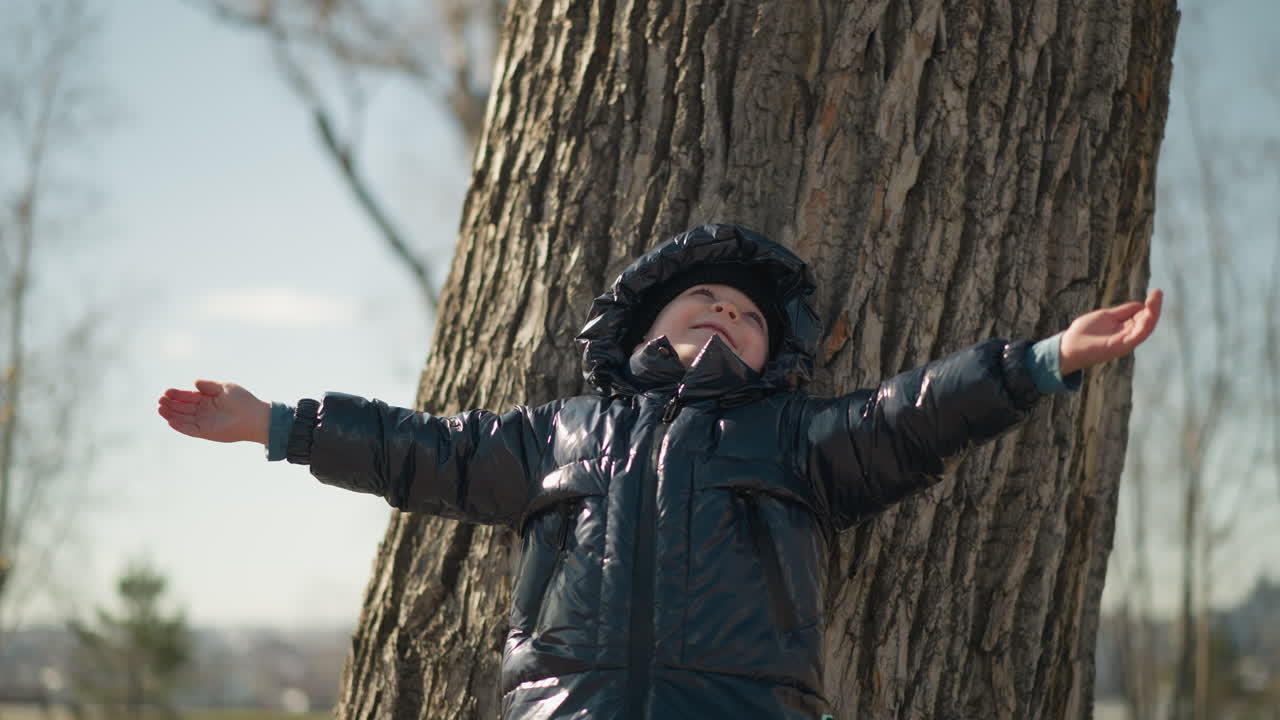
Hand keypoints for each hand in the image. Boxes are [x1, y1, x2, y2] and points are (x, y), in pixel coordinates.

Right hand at [157, 380, 271, 444]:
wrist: (254, 416)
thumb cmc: (242, 400)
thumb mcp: (224, 388)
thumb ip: (209, 386)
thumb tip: (194, 382)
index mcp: (207, 399)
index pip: (187, 396)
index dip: (176, 394)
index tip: (166, 391)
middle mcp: (203, 411)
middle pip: (182, 407)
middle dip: (171, 404)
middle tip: (160, 400)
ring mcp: (203, 422)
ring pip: (183, 418)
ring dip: (171, 414)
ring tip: (160, 409)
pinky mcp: (205, 432)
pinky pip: (189, 430)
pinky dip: (179, 426)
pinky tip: (170, 421)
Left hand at [1059, 289, 1162, 375]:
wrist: (1069, 345)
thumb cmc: (1084, 332)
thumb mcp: (1106, 316)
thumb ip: (1123, 311)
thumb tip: (1140, 304)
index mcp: (1125, 329)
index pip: (1142, 316)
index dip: (1149, 305)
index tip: (1156, 292)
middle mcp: (1128, 336)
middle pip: (1147, 321)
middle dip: (1154, 306)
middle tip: (1158, 292)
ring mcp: (1126, 342)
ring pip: (1146, 327)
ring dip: (1153, 312)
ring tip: (1156, 298)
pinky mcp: (1122, 346)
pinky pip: (1139, 334)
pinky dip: (1146, 322)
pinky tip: (1149, 310)